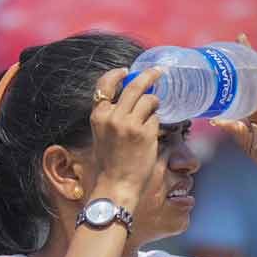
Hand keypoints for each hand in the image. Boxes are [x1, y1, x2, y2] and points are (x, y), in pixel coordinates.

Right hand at [89, 67, 161, 205]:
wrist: (116, 185)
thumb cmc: (110, 164)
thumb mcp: (101, 135)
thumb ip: (111, 117)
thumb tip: (130, 101)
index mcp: (98, 116)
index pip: (104, 85)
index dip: (116, 74)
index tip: (127, 71)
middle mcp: (112, 116)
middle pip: (134, 86)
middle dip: (149, 75)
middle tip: (158, 71)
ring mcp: (130, 123)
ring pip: (149, 100)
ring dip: (154, 104)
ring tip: (153, 114)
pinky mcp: (145, 133)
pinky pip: (156, 118)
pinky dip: (156, 124)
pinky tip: (150, 136)